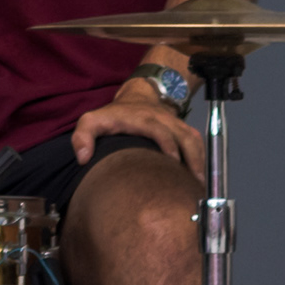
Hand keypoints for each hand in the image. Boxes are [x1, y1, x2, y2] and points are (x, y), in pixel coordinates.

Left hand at [70, 80, 206, 182]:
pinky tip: (199, 179)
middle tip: (193, 184)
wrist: (138, 97)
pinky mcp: (185, 131)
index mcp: (144, 119)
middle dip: (191, 159)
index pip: (160, 130)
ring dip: (200, 162)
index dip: (168, 145)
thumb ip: (82, 136)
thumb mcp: (92, 120)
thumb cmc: (114, 115)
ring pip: (194, 141)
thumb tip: (82, 158)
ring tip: (199, 187)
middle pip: (184, 136)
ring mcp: (177, 125)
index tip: (173, 164)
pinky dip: (202, 160)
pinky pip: (198, 144)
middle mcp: (165, 121)